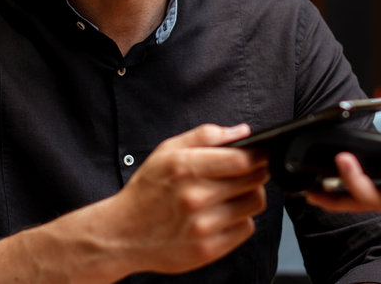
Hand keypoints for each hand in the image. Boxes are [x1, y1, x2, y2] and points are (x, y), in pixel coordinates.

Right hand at [103, 123, 269, 273]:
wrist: (122, 234)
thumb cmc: (146, 191)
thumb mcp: (166, 152)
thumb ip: (205, 136)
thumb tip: (242, 131)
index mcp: (185, 168)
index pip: (242, 159)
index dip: (258, 154)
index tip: (259, 154)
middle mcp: (196, 198)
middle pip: (254, 180)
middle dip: (255, 173)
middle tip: (243, 173)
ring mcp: (203, 226)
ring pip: (254, 204)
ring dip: (249, 196)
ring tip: (231, 195)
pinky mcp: (209, 249)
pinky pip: (246, 228)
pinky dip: (240, 220)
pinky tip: (222, 215)